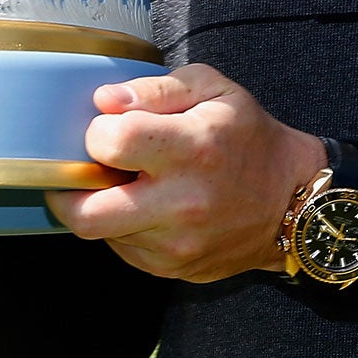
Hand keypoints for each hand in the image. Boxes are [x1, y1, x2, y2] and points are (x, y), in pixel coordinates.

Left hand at [46, 65, 327, 283]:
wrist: (291, 201)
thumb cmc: (248, 135)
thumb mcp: (214, 89)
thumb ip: (155, 88)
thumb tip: (103, 101)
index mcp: (193, 148)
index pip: (110, 143)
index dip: (98, 131)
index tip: (110, 128)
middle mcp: (182, 204)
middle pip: (86, 213)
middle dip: (67, 190)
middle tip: (79, 170)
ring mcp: (176, 246)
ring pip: (100, 234)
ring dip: (97, 207)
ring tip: (120, 184)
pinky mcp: (172, 269)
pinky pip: (122, 250)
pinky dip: (120, 227)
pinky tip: (142, 205)